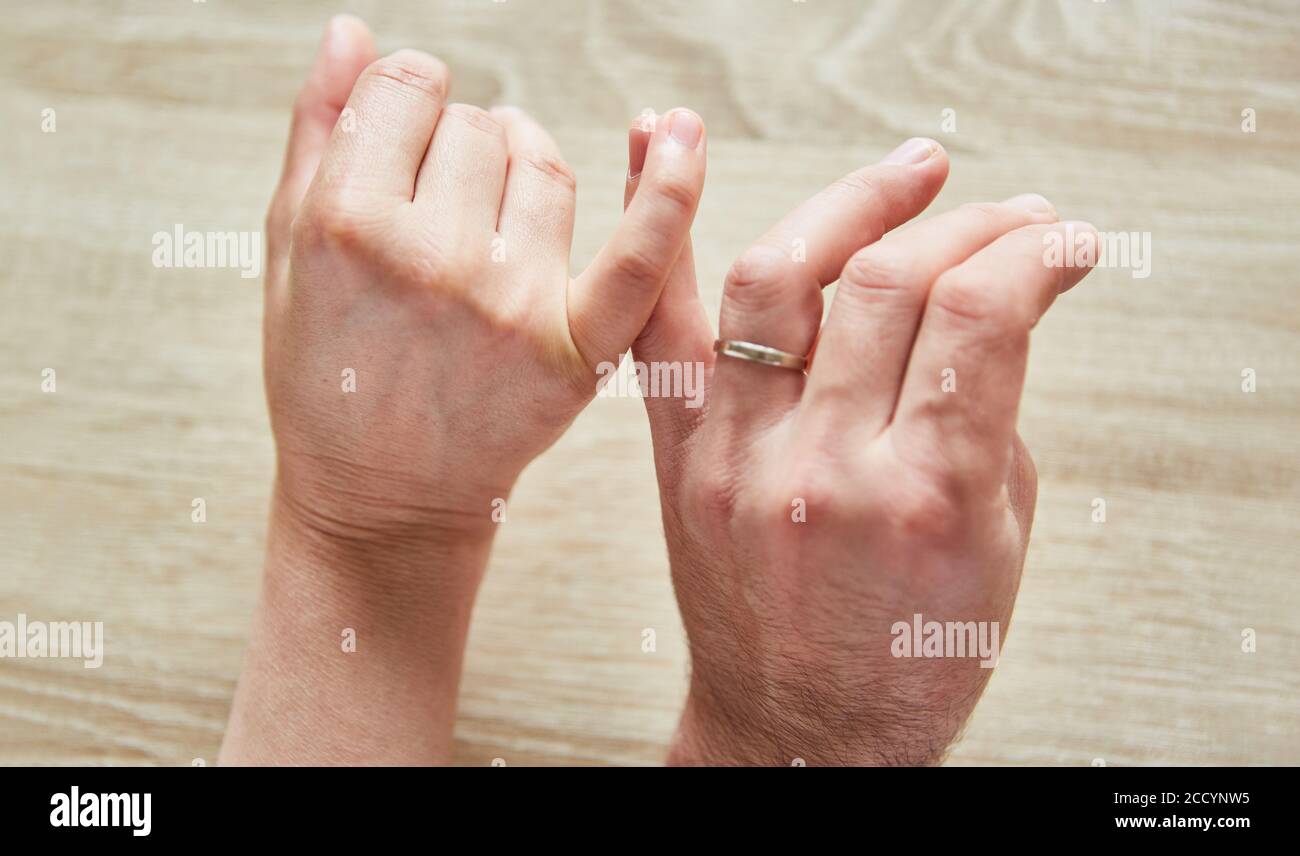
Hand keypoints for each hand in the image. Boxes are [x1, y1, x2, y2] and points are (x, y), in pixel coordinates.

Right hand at [221, 16, 705, 763]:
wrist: (380, 496)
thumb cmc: (325, 373)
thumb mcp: (287, 256)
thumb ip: (316, 136)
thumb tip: (354, 31)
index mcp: (346, 224)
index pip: (410, 88)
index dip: (410, 105)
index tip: (406, 141)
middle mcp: (430, 257)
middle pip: (480, 128)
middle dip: (460, 151)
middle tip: (439, 220)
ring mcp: (510, 303)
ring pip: (546, 166)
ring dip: (525, 169)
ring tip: (492, 227)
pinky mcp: (574, 348)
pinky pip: (640, 249)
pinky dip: (670, 188)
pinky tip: (683, 134)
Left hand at [628, 131, 1097, 764]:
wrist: (798, 733)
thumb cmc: (910, 654)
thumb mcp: (996, 547)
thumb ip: (988, 416)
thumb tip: (986, 305)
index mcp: (926, 498)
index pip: (984, 317)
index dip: (1035, 252)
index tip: (1062, 240)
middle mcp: (824, 470)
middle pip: (892, 282)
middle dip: (967, 223)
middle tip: (1005, 211)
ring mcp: (739, 460)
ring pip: (782, 278)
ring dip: (851, 204)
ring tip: (906, 178)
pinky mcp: (683, 460)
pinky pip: (665, 330)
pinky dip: (665, 235)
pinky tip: (667, 150)